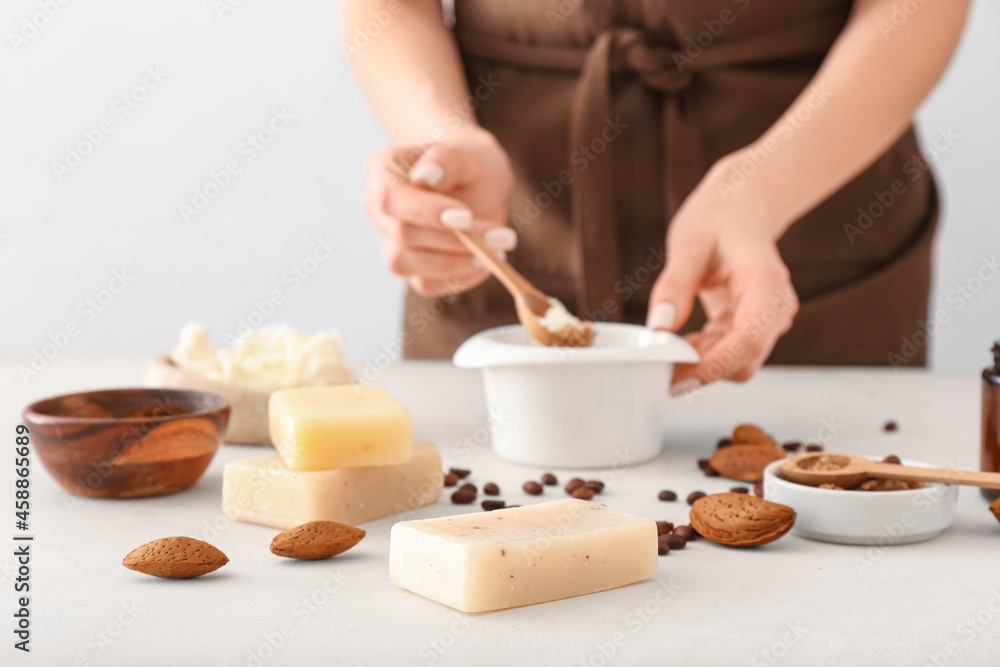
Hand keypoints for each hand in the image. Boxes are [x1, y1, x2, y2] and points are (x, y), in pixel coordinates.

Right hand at [363, 126, 516, 297]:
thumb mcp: (469, 152)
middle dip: (455, 240)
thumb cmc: (470, 161)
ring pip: (408, 265)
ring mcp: (389, 241)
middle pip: (403, 234)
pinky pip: (426, 284)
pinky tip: (486, 262)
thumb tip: (424, 177)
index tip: (466, 217)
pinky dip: (459, 278)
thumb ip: (447, 158)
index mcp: (382, 171)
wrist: (476, 181)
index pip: (392, 198)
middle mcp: (378, 208)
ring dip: (456, 263)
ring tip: (497, 251)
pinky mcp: (410, 268)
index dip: (426, 212)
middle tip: (502, 236)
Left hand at [647, 155, 798, 393]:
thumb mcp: (689, 241)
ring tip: (664, 344)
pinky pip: (727, 355)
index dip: (713, 364)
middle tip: (656, 364)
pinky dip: (700, 355)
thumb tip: (659, 329)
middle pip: (745, 361)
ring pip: (736, 364)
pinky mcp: (750, 328)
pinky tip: (677, 341)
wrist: (740, 207)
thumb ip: (675, 284)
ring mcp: (765, 322)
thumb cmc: (719, 217)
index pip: (748, 339)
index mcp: (765, 283)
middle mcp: (773, 309)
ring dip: (698, 364)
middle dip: (701, 370)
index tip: (675, 373)